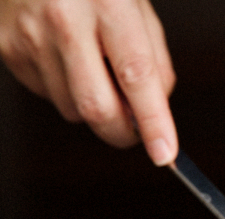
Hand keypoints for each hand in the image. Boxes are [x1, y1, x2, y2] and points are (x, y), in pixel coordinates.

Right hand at [0, 0, 176, 164]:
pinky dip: (67, 91)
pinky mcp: (6, 49)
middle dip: (122, 132)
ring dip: (94, 107)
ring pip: (72, 109)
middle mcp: (64, 20)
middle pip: (96, 107)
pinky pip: (47, 95)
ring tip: (95, 68)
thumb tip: (157, 112)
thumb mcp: (137, 8)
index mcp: (108, 4)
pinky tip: (67, 59)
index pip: (136, 76)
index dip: (153, 121)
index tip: (164, 153)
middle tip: (137, 131)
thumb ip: (154, 61)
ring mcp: (29, 36)